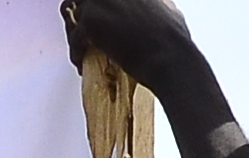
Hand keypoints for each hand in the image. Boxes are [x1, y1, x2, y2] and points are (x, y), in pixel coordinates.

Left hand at [62, 0, 195, 76]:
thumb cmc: (174, 40)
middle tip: (82, 29)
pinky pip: (74, 36)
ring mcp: (101, 0)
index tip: (97, 13)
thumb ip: (153, 4)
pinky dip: (76, 51)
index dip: (98, 4)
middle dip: (81, 11)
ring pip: (75, 12)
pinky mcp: (91, 20)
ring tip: (82, 48)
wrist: (169, 58)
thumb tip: (153, 8)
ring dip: (77, 32)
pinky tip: (81, 60)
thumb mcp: (167, 9)